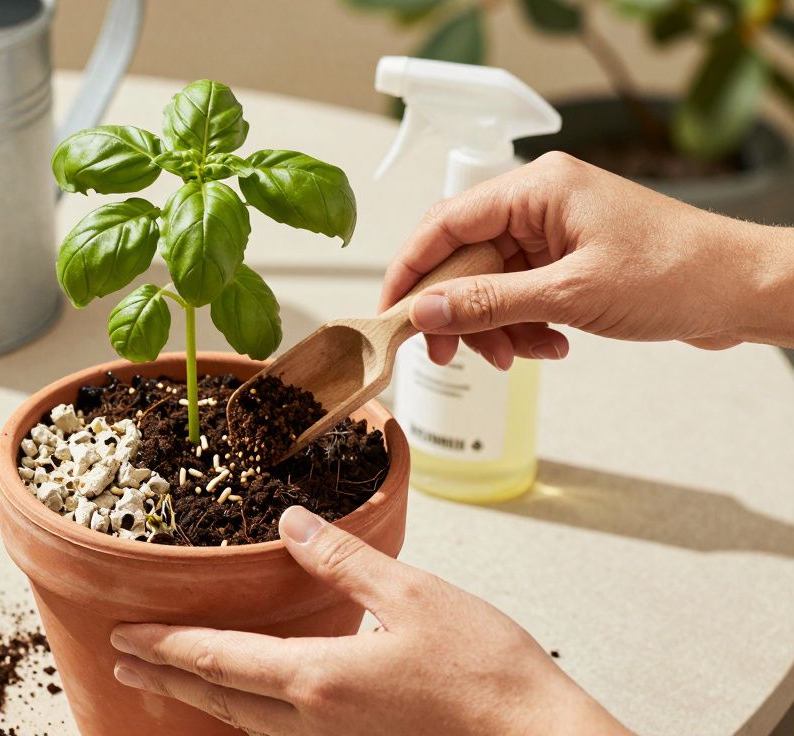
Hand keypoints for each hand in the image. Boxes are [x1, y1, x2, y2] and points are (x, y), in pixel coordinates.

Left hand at [110, 506, 629, 735]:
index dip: (165, 647)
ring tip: (171, 683)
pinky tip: (252, 706)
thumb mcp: (414, 595)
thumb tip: (293, 524)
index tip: (124, 638)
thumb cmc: (488, 676)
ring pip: (247, 724)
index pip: (217, 659)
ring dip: (202, 699)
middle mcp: (315, 722)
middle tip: (122, 667)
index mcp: (319, 679)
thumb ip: (345, 560)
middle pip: (219, 699)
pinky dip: (248, 717)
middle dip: (165, 680)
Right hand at [380, 152, 793, 367]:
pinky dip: (525, 325)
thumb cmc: (676, 274)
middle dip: (459, 311)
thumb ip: (489, 303)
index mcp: (537, 189)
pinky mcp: (569, 260)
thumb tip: (424, 312)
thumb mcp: (570, 295)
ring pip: (491, 283)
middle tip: (451, 355)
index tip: (391, 313)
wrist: (743, 291)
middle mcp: (540, 203)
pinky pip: (520, 294)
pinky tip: (553, 346)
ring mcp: (555, 232)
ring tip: (523, 356)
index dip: (411, 269)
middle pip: (464, 258)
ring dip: (497, 326)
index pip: (445, 223)